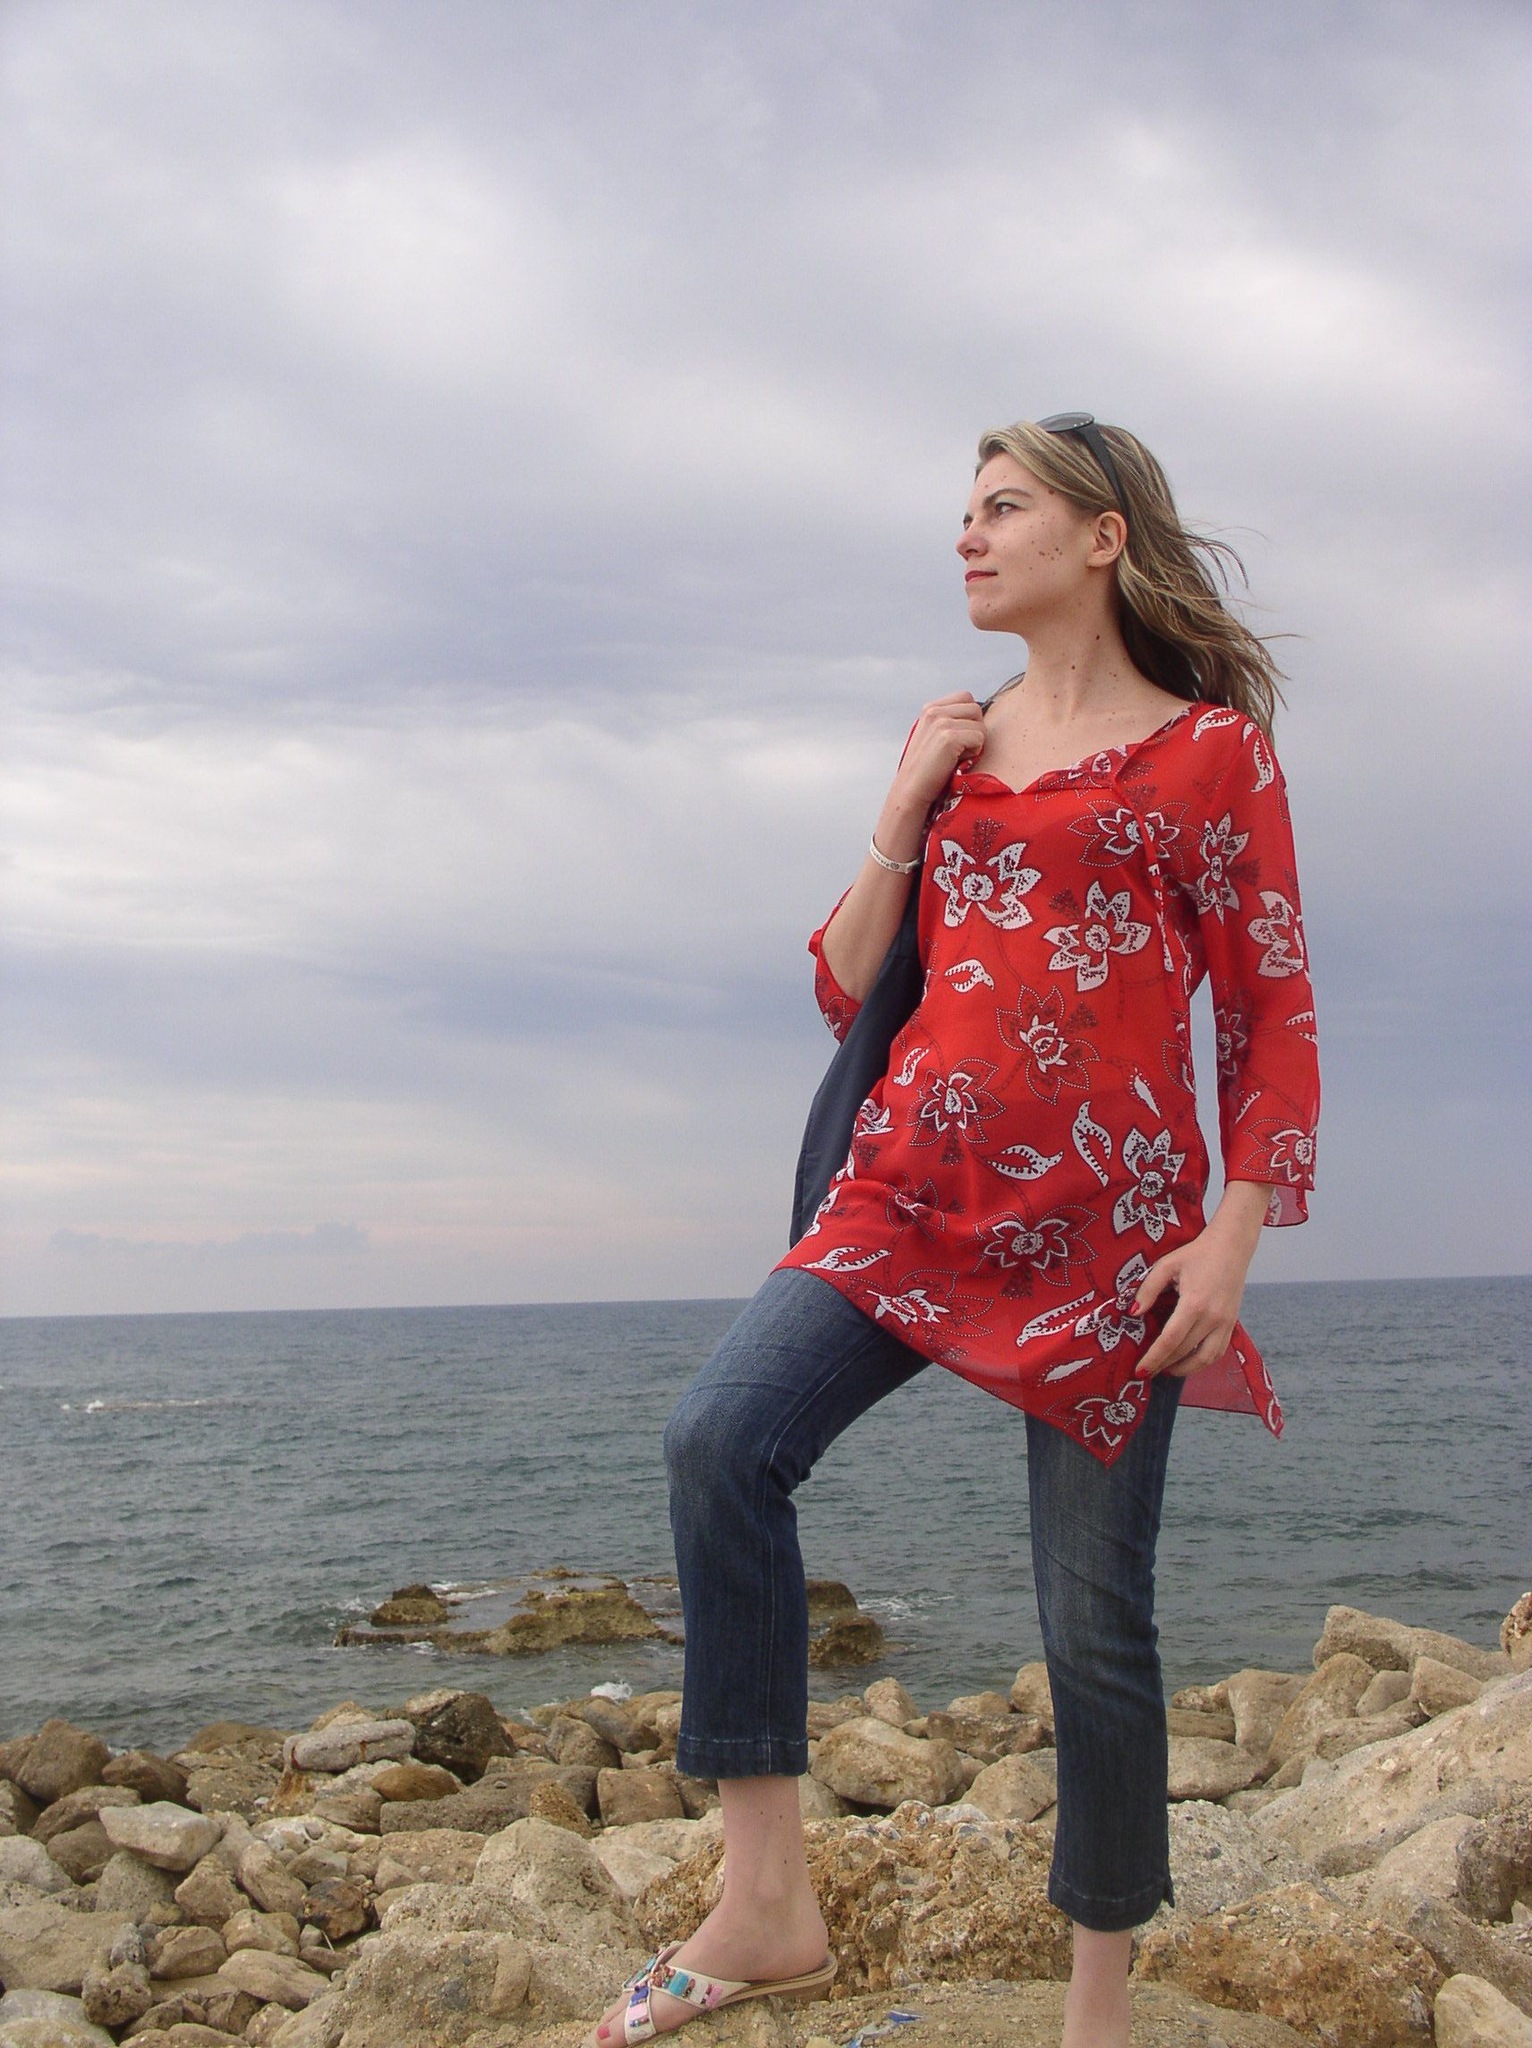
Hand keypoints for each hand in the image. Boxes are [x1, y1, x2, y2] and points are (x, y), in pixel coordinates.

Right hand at [880, 692, 987, 836]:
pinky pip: (980, 738)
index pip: (966, 697)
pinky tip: (957, 763)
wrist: (911, 791)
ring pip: (980, 724)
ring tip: (957, 757)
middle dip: (975, 729)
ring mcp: (940, 722)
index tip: (958, 739)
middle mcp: (934, 711)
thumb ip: (951, 722)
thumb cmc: (928, 770)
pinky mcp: (948, 737)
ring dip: (975, 742)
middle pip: (975, 709)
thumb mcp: (934, 737)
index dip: (969, 718)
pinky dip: (974, 752)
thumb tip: (979, 717)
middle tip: (959, 750)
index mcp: (929, 709)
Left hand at [1131, 1182, 1269, 1380]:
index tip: (1139, 1371)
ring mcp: (1225, 1323)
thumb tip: (1133, 1313)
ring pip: (1205, 1359)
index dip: (1154, 1358)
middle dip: (1163, 1365)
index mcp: (1195, 1303)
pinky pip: (1218, 1351)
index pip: (1171, 1340)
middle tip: (1145, 1372)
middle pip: (1184, 1352)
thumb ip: (1148, 1290)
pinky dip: (1202, 1362)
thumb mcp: (1166, 1265)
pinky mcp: (1232, 1323)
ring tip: (1165, 1370)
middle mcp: (1213, 1317)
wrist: (1231, 1247)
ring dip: (1184, 1369)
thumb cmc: (1196, 1254)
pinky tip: (1187, 1361)